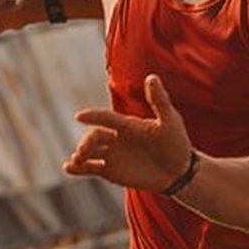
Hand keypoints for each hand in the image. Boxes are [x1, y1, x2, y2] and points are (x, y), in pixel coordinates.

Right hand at [64, 74, 192, 191]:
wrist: (180, 171)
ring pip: (90, 152)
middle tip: (83, 151)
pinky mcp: (110, 171)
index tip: (80, 116)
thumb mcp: (170, 121)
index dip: (93, 116)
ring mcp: (112, 154)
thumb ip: (159, 101)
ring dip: (80, 155)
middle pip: (95, 136)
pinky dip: (78, 168)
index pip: (107, 118)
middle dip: (87, 142)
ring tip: (76, 161)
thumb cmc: (176, 143)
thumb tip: (152, 77)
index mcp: (127, 124)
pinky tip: (68, 168)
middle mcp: (116, 137)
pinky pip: (90, 168)